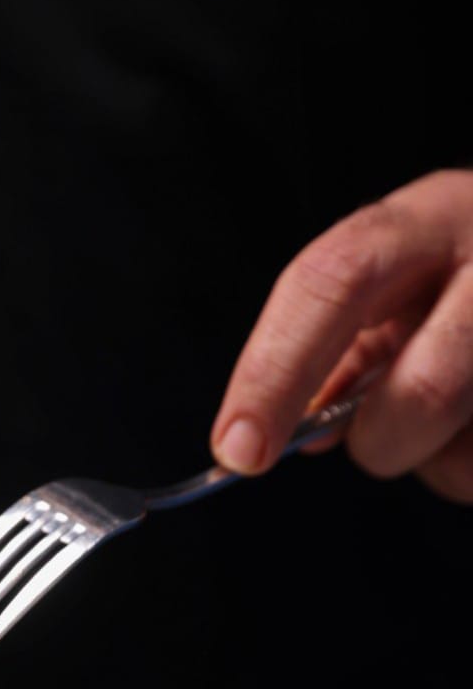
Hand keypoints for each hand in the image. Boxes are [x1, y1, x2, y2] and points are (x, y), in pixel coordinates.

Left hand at [211, 170, 472, 502]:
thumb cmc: (466, 283)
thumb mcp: (403, 286)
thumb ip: (341, 351)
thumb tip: (283, 432)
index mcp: (429, 219)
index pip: (332, 283)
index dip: (274, 373)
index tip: (239, 449)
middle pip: (425, 389)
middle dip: (383, 440)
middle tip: (376, 440)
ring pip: (468, 449)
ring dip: (442, 461)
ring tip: (456, 416)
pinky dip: (470, 469)